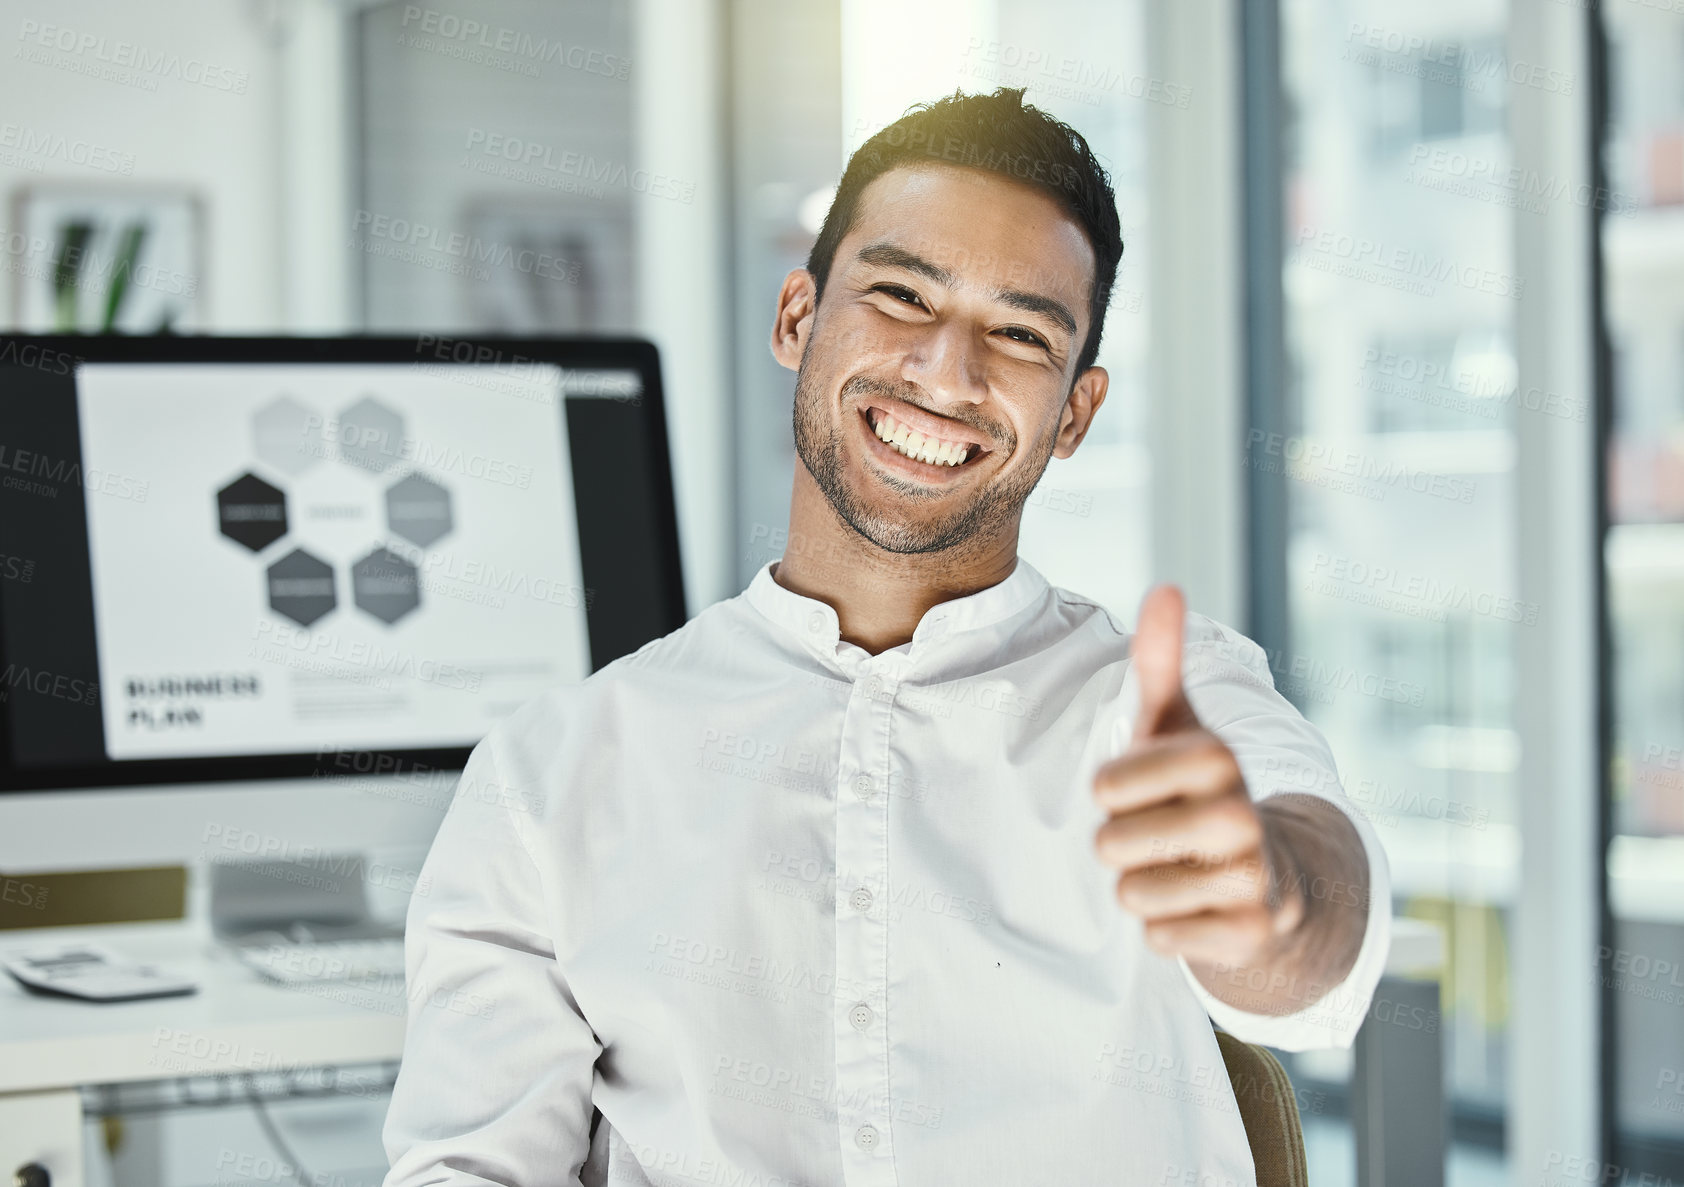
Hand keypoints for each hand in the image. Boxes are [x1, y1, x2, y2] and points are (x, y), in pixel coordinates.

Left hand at [1092, 585, 1303, 966]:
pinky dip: (1164, 928)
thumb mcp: (1175, 724)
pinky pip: (1162, 938)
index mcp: (1218, 759)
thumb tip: (1167, 588)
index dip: (1111, 790)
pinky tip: (1193, 907)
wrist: (1266, 872)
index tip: (1132, 788)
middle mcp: (1242, 817)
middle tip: (1150, 835)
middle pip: (1114, 844)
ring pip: (1134, 894)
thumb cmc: (1196, 788)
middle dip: (1118, 843)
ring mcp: (1251, 879)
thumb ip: (1161, 660)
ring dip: (1139, 886)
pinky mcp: (1249, 934)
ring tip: (1172, 869)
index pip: (1111, 784)